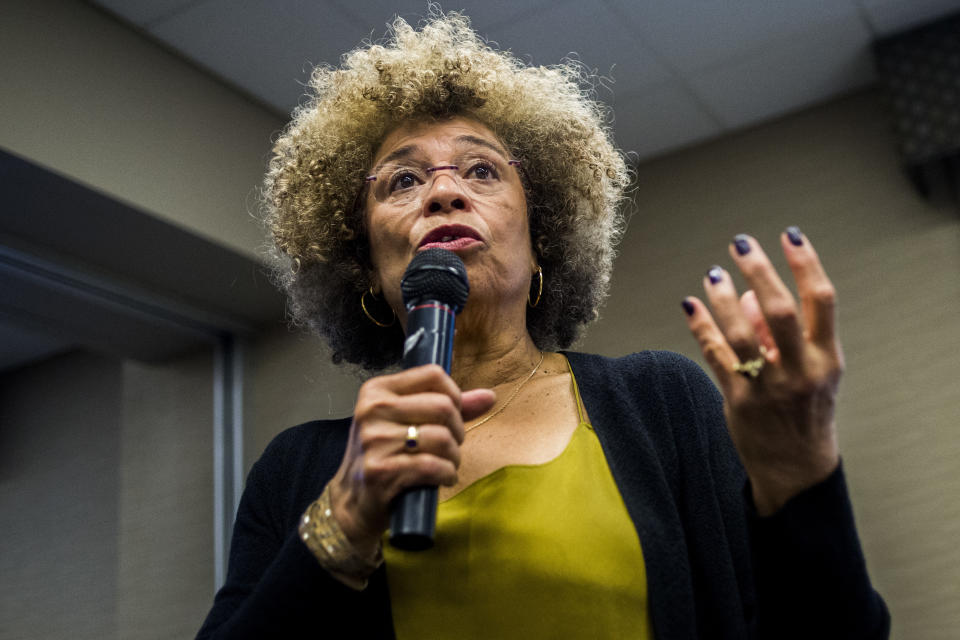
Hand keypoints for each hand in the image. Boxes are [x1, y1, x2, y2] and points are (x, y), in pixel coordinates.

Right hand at [326, 365, 494, 552]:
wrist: (353, 502)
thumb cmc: (386, 457)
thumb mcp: (408, 422)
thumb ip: (448, 406)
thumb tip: (488, 396)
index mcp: (377, 391)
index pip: (433, 375)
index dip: (455, 396)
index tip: (452, 416)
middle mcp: (372, 410)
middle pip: (443, 406)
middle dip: (457, 431)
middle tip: (450, 446)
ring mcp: (374, 441)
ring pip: (442, 438)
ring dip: (454, 457)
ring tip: (445, 464)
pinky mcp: (380, 471)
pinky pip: (433, 466)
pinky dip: (447, 475)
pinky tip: (441, 479)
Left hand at [683, 228, 843, 515]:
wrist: (797, 467)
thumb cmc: (804, 408)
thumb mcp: (809, 369)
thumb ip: (780, 331)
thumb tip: (746, 293)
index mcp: (826, 356)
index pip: (821, 300)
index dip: (806, 263)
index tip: (789, 235)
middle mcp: (801, 370)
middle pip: (780, 310)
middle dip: (760, 271)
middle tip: (741, 243)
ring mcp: (770, 387)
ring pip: (742, 334)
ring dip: (724, 299)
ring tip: (713, 272)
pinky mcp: (740, 402)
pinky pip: (716, 357)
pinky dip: (702, 328)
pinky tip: (690, 305)